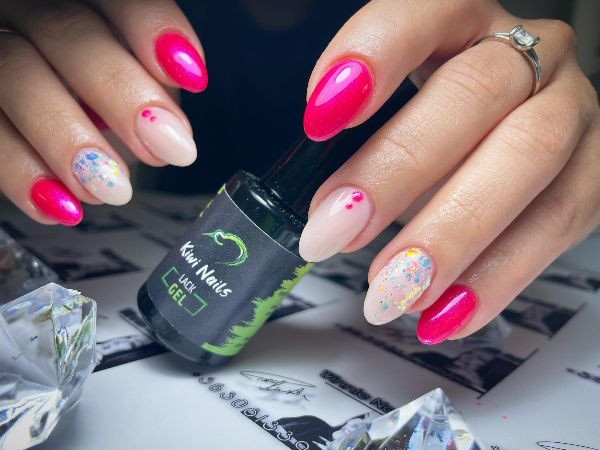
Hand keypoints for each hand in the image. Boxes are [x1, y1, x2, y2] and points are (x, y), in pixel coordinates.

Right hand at [0, 0, 205, 224]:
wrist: (41, 130)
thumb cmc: (98, 102)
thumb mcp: (135, 86)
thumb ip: (150, 91)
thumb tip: (170, 133)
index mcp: (82, 4)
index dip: (152, 28)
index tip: (192, 77)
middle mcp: (28, 15)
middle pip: (64, 31)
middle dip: (121, 92)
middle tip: (169, 148)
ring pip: (13, 75)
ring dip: (66, 138)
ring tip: (113, 191)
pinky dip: (20, 172)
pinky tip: (62, 207)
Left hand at [298, 0, 599, 342]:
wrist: (522, 123)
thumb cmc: (441, 112)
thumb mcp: (396, 102)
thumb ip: (360, 136)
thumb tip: (326, 212)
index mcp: (463, 21)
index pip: (424, 11)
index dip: (373, 56)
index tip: (320, 117)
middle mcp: (529, 55)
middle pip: (473, 95)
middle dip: (397, 171)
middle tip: (336, 230)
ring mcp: (572, 110)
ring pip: (526, 161)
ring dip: (451, 236)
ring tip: (391, 291)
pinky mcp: (595, 172)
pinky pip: (557, 224)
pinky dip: (496, 276)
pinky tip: (445, 312)